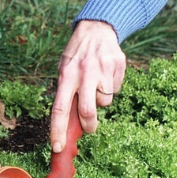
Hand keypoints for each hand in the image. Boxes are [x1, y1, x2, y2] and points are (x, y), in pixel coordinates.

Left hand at [50, 20, 125, 151]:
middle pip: (87, 111)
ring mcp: (102, 69)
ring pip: (105, 101)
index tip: (58, 148)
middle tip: (89, 128)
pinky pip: (115, 90)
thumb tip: (68, 124)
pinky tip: (105, 75)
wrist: (97, 29)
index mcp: (66, 76)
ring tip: (96, 85)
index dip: (58, 131)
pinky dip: (110, 88)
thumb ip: (66, 93)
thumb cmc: (76, 57)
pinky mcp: (118, 66)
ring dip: (101, 100)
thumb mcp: (64, 70)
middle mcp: (84, 73)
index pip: (59, 109)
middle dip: (89, 125)